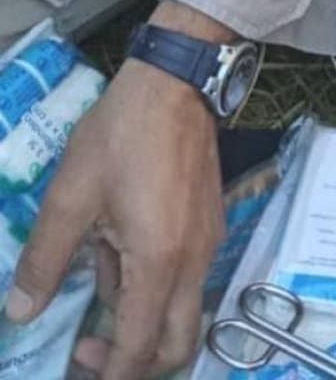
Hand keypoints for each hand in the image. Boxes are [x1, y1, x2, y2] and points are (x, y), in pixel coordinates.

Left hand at [7, 2, 229, 378]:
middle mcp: (193, 263)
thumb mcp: (68, 197)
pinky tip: (122, 248)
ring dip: (143, 319)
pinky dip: (156, 287)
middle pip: (178, 343)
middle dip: (137, 361)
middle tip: (91, 347)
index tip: (78, 366)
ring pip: (183, 311)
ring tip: (98, 274)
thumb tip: (21, 312)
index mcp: (157, 263)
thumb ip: (45, 261)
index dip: (109, 372)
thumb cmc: (120, 138)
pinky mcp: (212, 226)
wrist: (175, 87)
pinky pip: (187, 278)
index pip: (138, 346)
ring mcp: (209, 245)